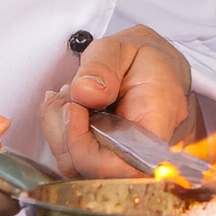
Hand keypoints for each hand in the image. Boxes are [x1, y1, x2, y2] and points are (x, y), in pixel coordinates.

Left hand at [42, 25, 202, 179]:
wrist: (154, 68)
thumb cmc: (143, 60)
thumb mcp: (122, 47)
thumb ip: (102, 65)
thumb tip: (86, 92)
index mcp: (157, 122)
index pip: (122, 165)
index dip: (85, 148)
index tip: (74, 108)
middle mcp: (142, 150)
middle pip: (91, 169)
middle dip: (64, 130)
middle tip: (68, 91)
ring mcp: (122, 158)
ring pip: (76, 165)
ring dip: (58, 128)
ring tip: (68, 94)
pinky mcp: (105, 158)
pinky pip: (73, 158)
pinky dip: (59, 130)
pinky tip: (66, 105)